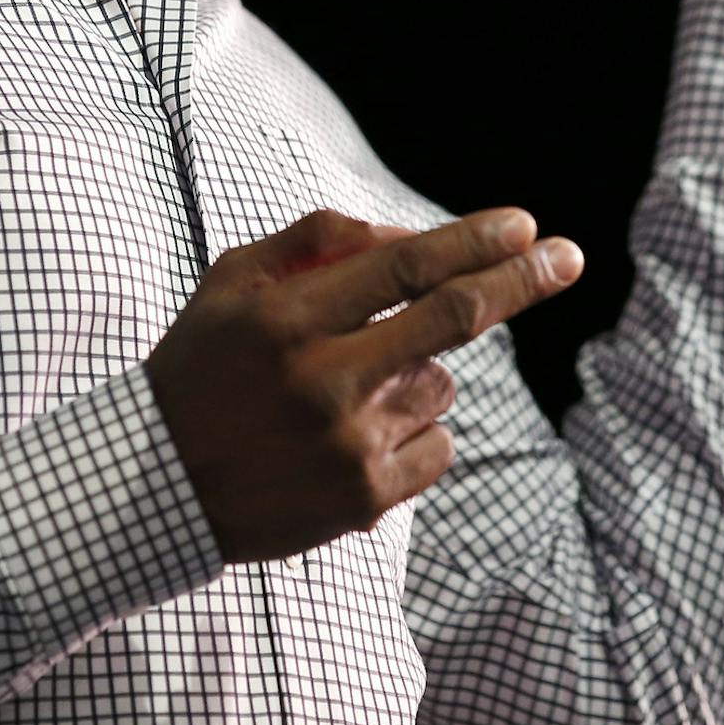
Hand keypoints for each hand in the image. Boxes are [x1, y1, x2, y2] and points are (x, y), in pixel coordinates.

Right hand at [144, 207, 583, 564]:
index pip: (403, 266)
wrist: (154, 488)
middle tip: (569, 255)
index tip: (525, 223)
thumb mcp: (232, 282)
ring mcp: (348, 445)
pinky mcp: (366, 501)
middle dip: (522, 280)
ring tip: (346, 393)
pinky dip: (417, 431)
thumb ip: (317, 242)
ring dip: (419, 371)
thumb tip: (407, 234)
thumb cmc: (198, 367)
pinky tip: (356, 437)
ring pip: (441, 384)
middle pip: (452, 318)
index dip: (473, 240)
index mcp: (285, 318)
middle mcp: (322, 380)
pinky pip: (439, 445)